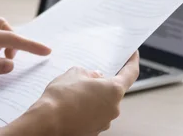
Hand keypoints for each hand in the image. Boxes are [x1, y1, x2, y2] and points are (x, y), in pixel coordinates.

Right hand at [6, 51, 139, 135]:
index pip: (130, 74)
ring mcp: (104, 122)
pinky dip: (85, 108)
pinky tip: (71, 103)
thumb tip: (95, 77)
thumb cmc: (62, 96)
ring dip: (92, 96)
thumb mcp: (74, 73)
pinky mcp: (94, 131)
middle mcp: (113, 108)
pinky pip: (93, 115)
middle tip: (86, 76)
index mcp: (113, 90)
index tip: (133, 54)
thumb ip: (89, 73)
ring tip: (72, 91)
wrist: (49, 121)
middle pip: (112, 91)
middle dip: (101, 83)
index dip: (132, 61)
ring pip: (102, 103)